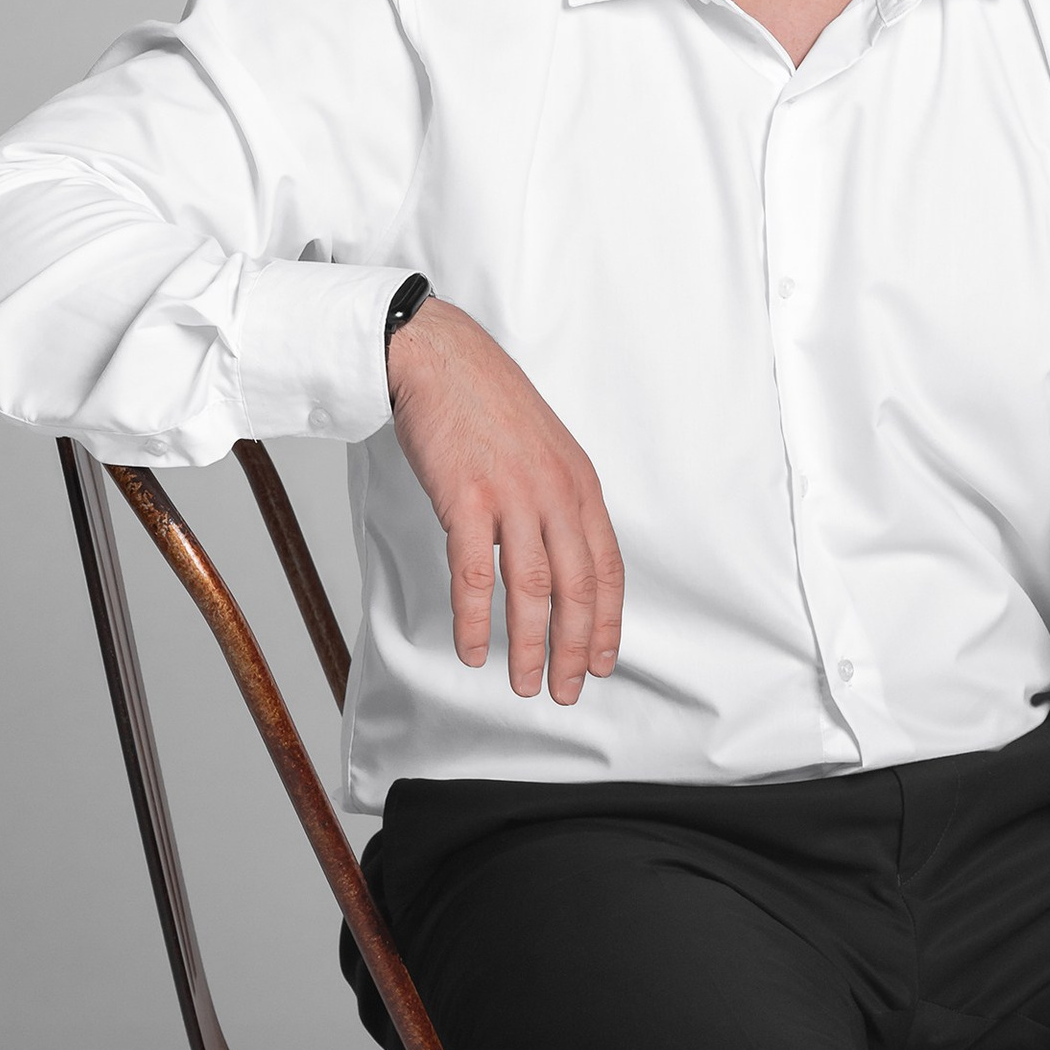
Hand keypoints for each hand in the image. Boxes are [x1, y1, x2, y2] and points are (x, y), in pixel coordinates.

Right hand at [387, 298, 623, 706]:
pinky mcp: (467, 498)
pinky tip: (472, 649)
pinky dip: (475, 619)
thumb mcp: (545, 448)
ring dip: (530, 645)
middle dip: (575, 648)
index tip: (603, 661)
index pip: (607, 567)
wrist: (441, 358)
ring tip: (525, 685)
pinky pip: (475, 574)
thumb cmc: (487, 403)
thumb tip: (563, 556)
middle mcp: (556, 493)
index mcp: (580, 484)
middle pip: (576, 587)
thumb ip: (557, 500)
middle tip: (567, 690)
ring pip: (531, 589)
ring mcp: (513, 495)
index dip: (607, 621)